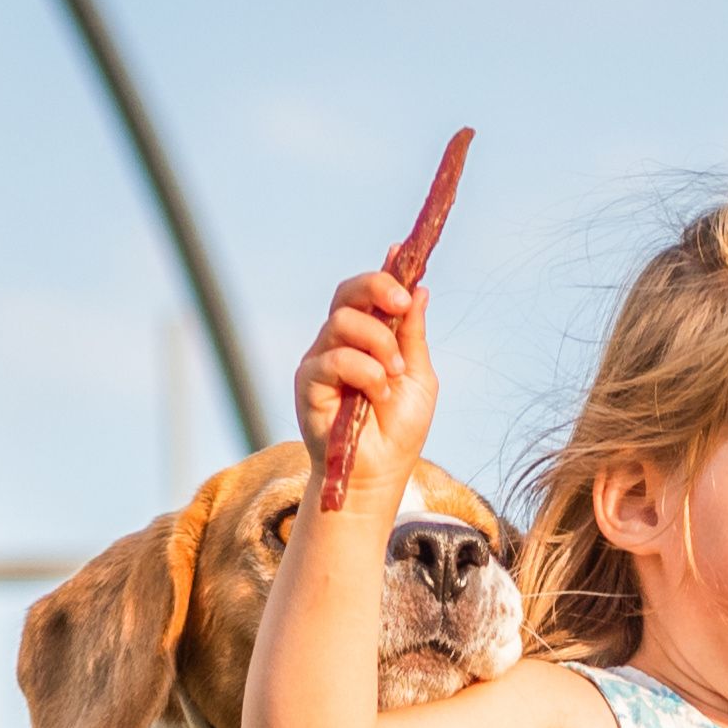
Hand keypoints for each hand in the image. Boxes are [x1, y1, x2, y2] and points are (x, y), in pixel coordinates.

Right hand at [293, 265, 437, 515]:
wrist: (378, 474)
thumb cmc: (398, 430)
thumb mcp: (418, 377)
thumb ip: (414, 335)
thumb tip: (420, 289)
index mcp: (367, 338)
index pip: (368, 294)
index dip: (384, 272)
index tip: (404, 253)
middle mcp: (339, 343)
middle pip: (347, 293)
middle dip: (377, 289)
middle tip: (401, 305)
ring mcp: (320, 360)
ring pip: (343, 322)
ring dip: (378, 344)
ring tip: (393, 375)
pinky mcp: (307, 382)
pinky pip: (334, 358)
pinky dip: (364, 372)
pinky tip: (377, 396)